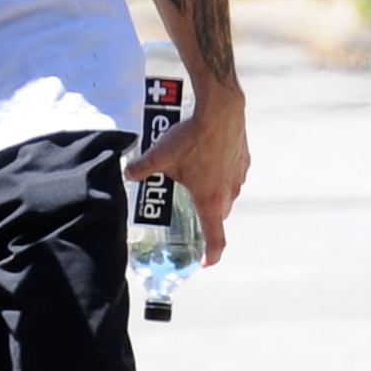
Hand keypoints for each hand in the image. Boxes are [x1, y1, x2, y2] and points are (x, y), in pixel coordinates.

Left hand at [123, 88, 248, 264]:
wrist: (221, 109)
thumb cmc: (192, 137)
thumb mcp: (159, 155)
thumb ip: (141, 169)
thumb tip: (127, 174)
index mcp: (210, 199)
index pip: (215, 236)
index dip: (211, 253)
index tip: (205, 261)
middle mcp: (229, 191)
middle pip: (219, 214)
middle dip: (206, 217)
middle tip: (191, 213)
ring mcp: (239, 175)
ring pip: (227, 193)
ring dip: (214, 193)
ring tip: (196, 180)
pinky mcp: (243, 158)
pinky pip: (232, 174)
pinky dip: (221, 173)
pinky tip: (208, 158)